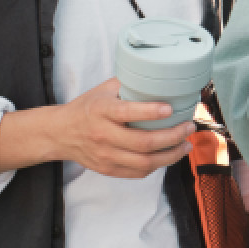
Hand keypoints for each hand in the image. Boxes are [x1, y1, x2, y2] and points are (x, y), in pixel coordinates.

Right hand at [51, 77, 194, 178]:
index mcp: (101, 111)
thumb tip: (160, 75)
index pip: (127, 113)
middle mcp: (103, 135)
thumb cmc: (87, 108)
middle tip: (188, 127)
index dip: (151, 112)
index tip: (170, 108)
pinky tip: (169, 155)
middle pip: (143, 142)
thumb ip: (129, 83)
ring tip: (186, 144)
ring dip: (171, 155)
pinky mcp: (108, 169)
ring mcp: (105, 155)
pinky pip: (138, 172)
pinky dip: (158, 165)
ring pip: (145, 162)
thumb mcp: (103, 90)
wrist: (60, 133)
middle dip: (172, 136)